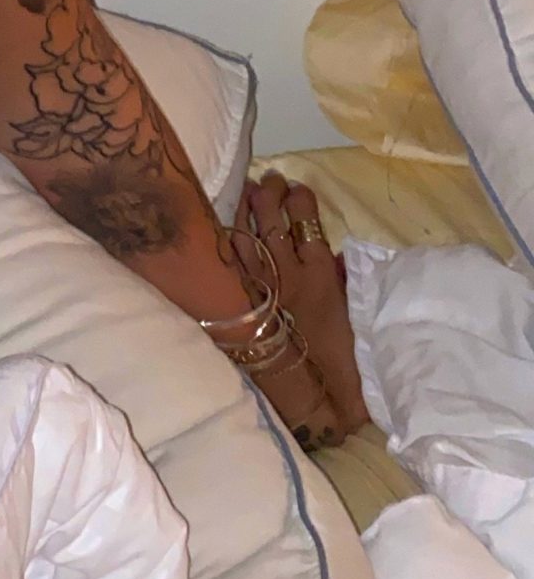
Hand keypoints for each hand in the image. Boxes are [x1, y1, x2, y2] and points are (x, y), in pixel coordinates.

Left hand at [239, 172, 371, 448]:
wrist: (320, 397)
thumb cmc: (344, 358)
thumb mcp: (350, 312)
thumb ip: (340, 279)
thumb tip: (332, 254)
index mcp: (321, 273)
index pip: (307, 222)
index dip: (301, 200)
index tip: (298, 189)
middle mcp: (288, 272)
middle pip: (273, 220)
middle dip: (271, 194)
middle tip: (270, 181)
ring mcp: (263, 286)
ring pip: (248, 233)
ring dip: (248, 208)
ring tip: (249, 191)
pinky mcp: (245, 302)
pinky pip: (232, 261)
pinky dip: (230, 238)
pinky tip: (227, 223)